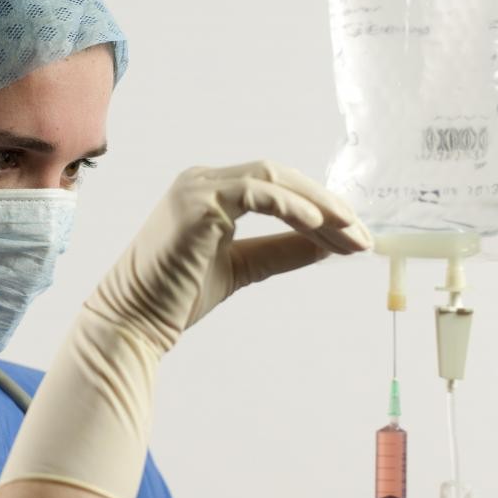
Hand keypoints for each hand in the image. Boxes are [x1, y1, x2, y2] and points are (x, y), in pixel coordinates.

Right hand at [86, 160, 371, 354]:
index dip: (319, 208)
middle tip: (363, 237)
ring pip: (273, 178)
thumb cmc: (177, 297)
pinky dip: (291, 205)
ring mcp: (197, 186)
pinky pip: (256, 192)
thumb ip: (281, 251)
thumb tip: (330, 244)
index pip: (276, 188)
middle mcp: (202, 180)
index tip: (353, 237)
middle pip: (281, 177)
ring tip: (351, 233)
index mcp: (210, 192)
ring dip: (318, 204)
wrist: (134, 320)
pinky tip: (319, 225)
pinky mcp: (197, 202)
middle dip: (327, 205)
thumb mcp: (242, 268)